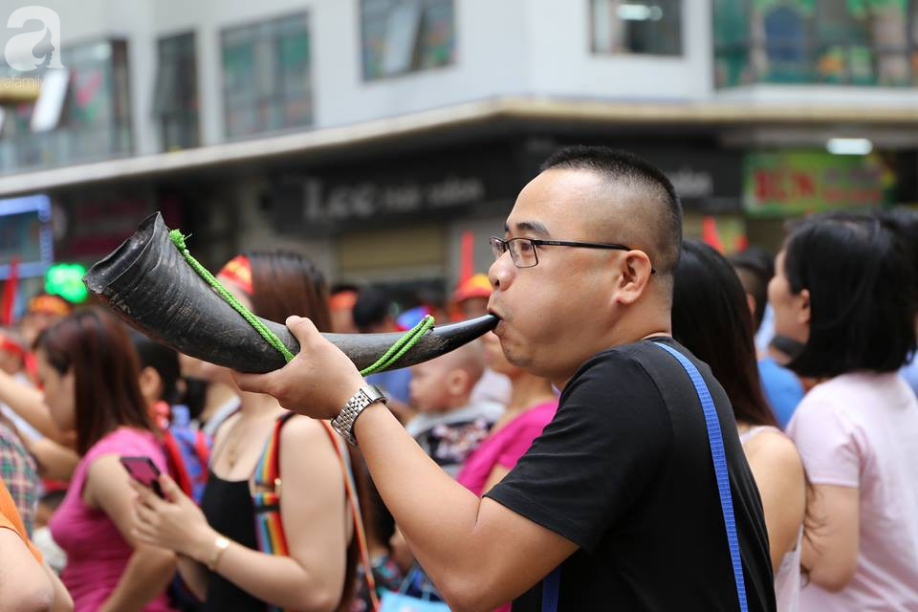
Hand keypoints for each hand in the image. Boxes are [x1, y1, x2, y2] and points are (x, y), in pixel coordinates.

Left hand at [132, 474, 214, 561]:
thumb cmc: (194, 520)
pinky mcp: (155, 541)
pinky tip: (137, 525)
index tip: (130, 479)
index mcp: (163, 510)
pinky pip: (139, 535)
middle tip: (138, 495)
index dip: (137, 486)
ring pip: (136, 522)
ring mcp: (154, 533)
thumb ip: (172, 489)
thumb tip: (161, 476)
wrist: (198, 542)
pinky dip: (135, 529)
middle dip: (136, 500)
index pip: (146, 495)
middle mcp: (155, 522)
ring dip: (134, 513)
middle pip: (138, 508)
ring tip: (136, 507)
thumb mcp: (185, 502)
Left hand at [233, 316, 365, 419]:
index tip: (235, 360)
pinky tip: (320, 374)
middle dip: (272, 366)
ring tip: (307, 361)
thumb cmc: (334, 374)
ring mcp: (298, 407)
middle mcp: (283, 400)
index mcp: (277, 384)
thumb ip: (301, 327)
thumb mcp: (318, 343)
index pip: (245, 381)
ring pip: (287, 387)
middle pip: (268, 382)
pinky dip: (305, 384)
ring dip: (291, 375)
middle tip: (280, 351)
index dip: (236, 370)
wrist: (357, 404)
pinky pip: (302, 394)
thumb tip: (292, 320)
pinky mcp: (312, 411)